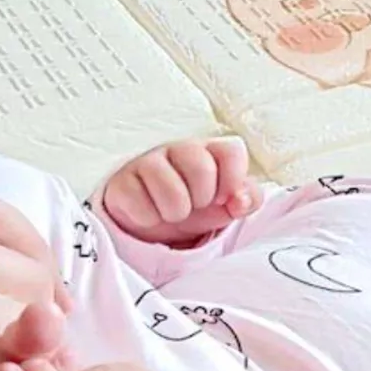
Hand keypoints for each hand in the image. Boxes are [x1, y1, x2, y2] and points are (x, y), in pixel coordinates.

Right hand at [101, 137, 262, 245]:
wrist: (154, 221)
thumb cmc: (195, 206)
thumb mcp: (227, 205)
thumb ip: (247, 198)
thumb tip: (241, 200)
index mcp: (209, 152)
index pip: (231, 151)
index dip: (233, 179)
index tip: (226, 199)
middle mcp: (179, 150)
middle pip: (200, 166)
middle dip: (202, 197)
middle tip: (194, 205)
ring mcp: (147, 163)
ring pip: (169, 187)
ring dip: (175, 211)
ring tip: (172, 213)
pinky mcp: (122, 182)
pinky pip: (138, 203)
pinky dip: (148, 217)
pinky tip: (150, 214)